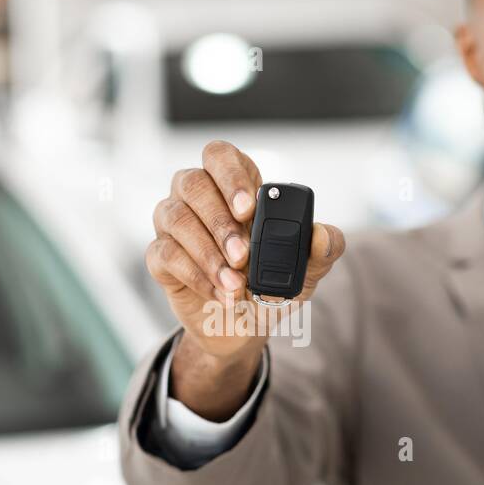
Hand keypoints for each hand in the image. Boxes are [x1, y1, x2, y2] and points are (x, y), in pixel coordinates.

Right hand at [144, 141, 345, 419]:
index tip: (248, 209)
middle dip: (219, 221)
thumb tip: (322, 236)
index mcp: (234, 186)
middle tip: (243, 256)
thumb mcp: (306, 271)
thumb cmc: (272, 287)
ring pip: (174, 216)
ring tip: (235, 284)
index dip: (230, 175)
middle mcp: (198, 197)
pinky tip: (220, 294)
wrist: (244, 329)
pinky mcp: (160, 256)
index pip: (220, 155)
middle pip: (192, 182)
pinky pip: (165, 254)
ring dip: (207, 252)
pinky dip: (196, 276)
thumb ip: (323, 250)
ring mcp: (175, 224)